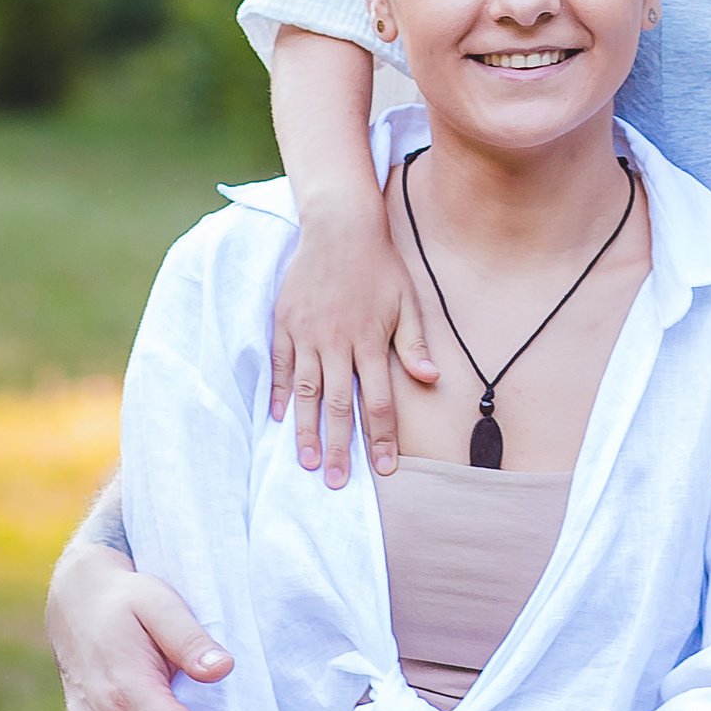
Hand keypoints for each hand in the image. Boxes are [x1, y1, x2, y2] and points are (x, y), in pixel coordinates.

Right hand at [267, 199, 439, 487]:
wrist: (340, 226)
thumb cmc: (380, 266)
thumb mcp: (408, 301)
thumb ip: (414, 343)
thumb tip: (430, 379)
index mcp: (371, 341)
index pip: (379, 401)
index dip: (382, 438)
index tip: (384, 469)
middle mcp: (338, 343)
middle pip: (340, 406)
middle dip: (341, 448)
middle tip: (337, 484)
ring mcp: (307, 334)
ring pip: (307, 392)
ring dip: (307, 430)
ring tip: (307, 463)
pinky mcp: (285, 323)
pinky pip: (281, 365)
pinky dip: (280, 393)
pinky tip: (280, 419)